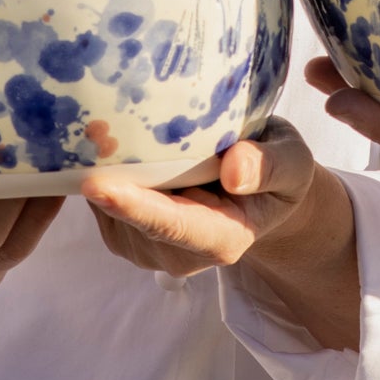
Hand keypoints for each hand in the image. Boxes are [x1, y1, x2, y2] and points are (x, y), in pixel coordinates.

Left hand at [84, 122, 360, 349]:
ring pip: (109, 211)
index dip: (134, 206)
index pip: (173, 226)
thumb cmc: (277, 171)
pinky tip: (107, 143)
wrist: (258, 193)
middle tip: (87, 125)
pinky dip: (99, 173)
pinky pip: (100, 204)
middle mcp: (179, 255)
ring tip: (103, 124)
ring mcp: (146, 248)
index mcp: (222, 240)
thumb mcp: (292, 162)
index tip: (96, 186)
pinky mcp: (123, 234)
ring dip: (100, 172)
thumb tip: (234, 172)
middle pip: (131, 218)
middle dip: (105, 178)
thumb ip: (270, 166)